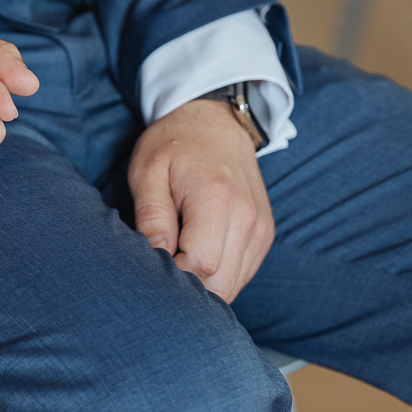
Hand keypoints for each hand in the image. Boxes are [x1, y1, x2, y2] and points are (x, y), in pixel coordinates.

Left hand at [128, 98, 273, 301]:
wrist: (216, 122)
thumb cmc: (175, 144)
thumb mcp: (148, 170)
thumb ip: (151, 214)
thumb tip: (156, 254)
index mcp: (217, 200)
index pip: (199, 265)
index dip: (170, 275)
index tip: (149, 263)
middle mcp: (248, 219)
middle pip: (220, 285)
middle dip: (186, 288)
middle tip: (159, 268)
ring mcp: (261, 230)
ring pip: (232, 286)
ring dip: (202, 285)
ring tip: (175, 259)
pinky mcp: (264, 236)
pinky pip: (241, 275)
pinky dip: (217, 277)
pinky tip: (194, 258)